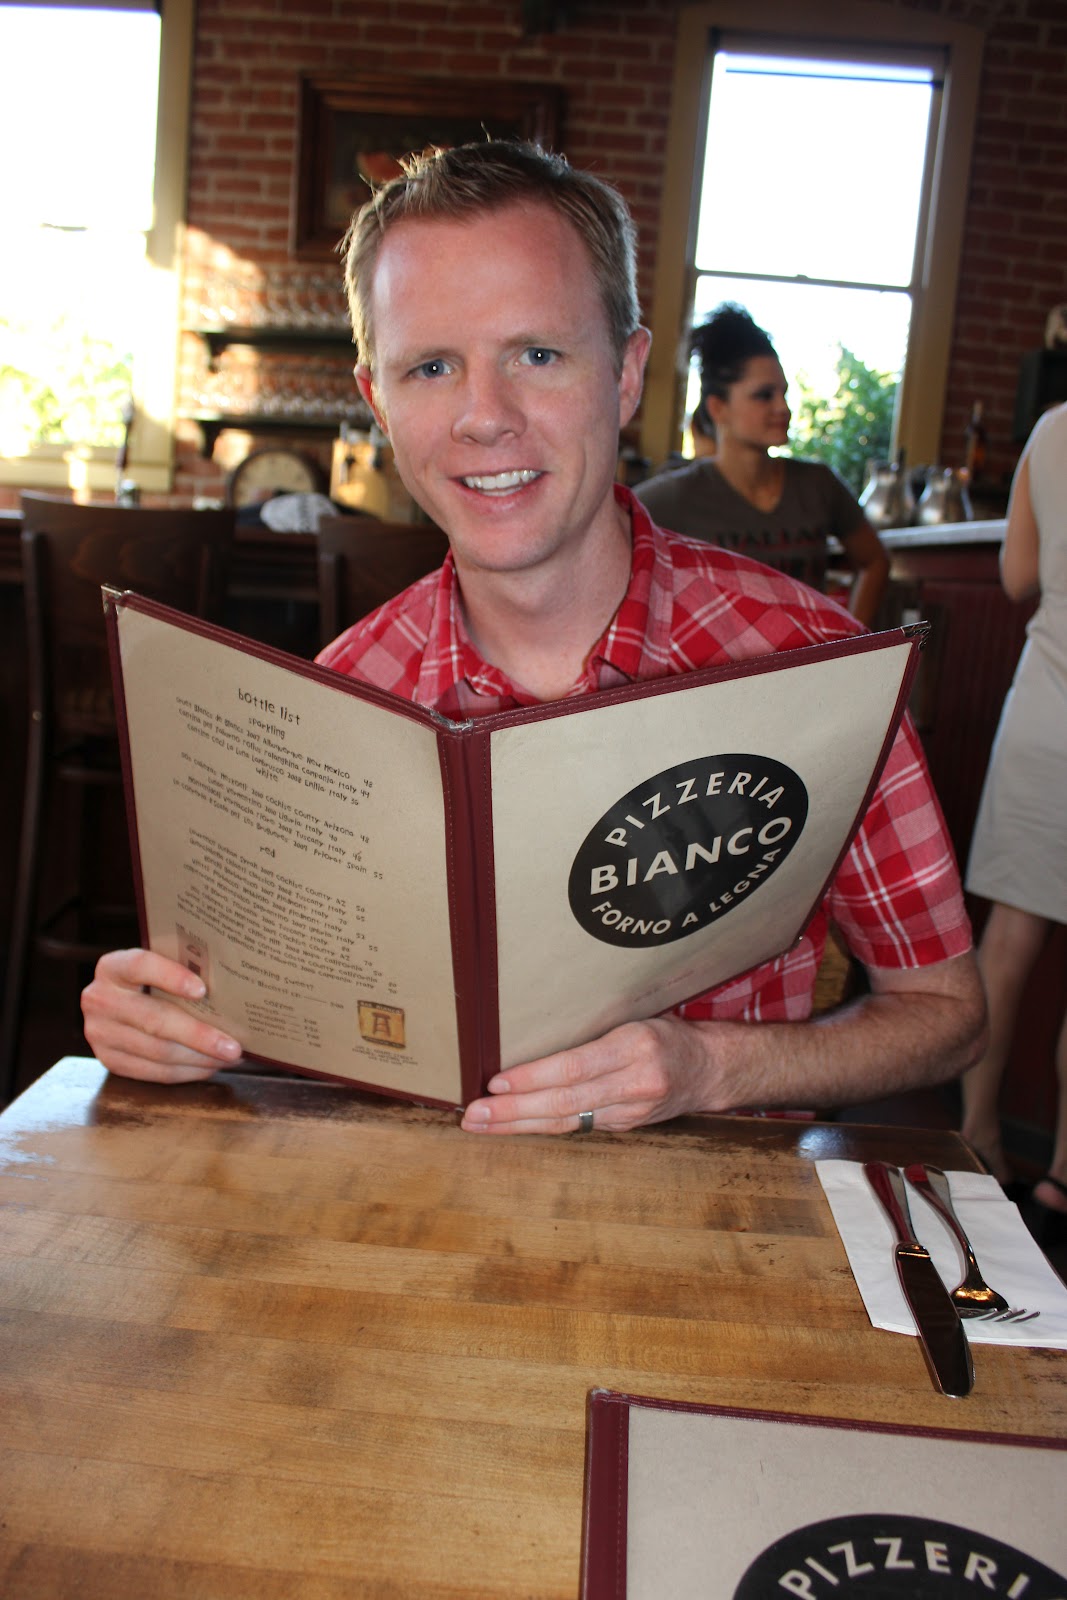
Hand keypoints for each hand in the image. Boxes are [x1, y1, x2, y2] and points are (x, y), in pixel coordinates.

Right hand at [81, 948, 242, 1084]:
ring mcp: (100, 1033)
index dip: (172, 977)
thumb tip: (232, 991)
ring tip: (229, 1058)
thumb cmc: (151, 980)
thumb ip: (184, 969)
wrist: (116, 1002)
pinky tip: (208, 1066)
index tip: (203, 990)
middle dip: (199, 1035)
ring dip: (199, 1058)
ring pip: (157, 1051)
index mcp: (113, 967)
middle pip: (154, 1020)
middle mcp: (99, 1000)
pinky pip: (153, 1072)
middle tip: (234, 1046)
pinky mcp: (109, 1060)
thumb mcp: (160, 966)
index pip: (141, 966)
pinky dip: (186, 1072)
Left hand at [460, 1016, 711, 1136]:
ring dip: (517, 1125)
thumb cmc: (667, 1033)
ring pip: (565, 1122)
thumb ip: (594, 1032)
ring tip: (480, 1125)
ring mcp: (630, 1111)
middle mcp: (634, 1083)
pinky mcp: (625, 1127)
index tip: (495, 1082)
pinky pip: (576, 1126)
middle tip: (474, 1114)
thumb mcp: (636, 1018)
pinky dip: (541, 1126)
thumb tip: (533, 1035)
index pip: (573, 1067)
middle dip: (512, 1111)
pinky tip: (512, 1126)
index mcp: (635, 1047)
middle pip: (563, 1102)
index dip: (532, 1078)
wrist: (711, 1069)